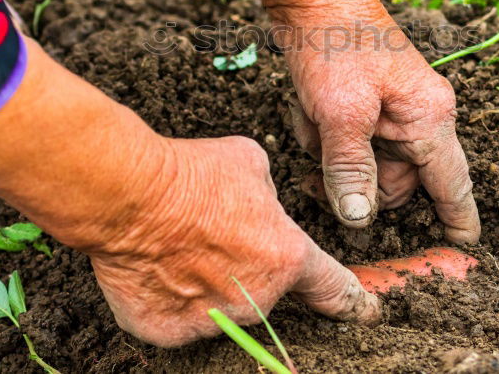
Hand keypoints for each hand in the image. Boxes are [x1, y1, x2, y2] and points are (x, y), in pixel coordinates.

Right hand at [0, 40, 378, 347]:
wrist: (131, 192)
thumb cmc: (193, 173)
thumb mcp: (252, 166)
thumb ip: (270, 195)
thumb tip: (264, 201)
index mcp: (288, 258)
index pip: (336, 289)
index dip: (355, 301)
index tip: (367, 310)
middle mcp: (258, 298)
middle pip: (271, 294)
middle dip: (256, 272)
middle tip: (225, 243)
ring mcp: (214, 320)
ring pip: (223, 307)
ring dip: (212, 284)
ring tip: (183, 244)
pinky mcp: (169, 332)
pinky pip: (179, 320)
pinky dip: (172, 300)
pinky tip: (159, 265)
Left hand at [283, 8, 481, 243]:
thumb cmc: (333, 43)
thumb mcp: (340, 113)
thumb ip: (351, 169)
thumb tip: (359, 219)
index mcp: (430, 117)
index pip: (453, 183)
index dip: (458, 219)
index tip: (463, 248)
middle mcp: (419, 115)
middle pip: (397, 183)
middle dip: (356, 183)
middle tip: (318, 179)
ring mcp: (392, 108)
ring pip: (366, 163)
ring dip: (332, 155)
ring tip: (311, 122)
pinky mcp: (366, 102)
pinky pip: (347, 140)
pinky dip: (323, 134)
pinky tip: (307, 110)